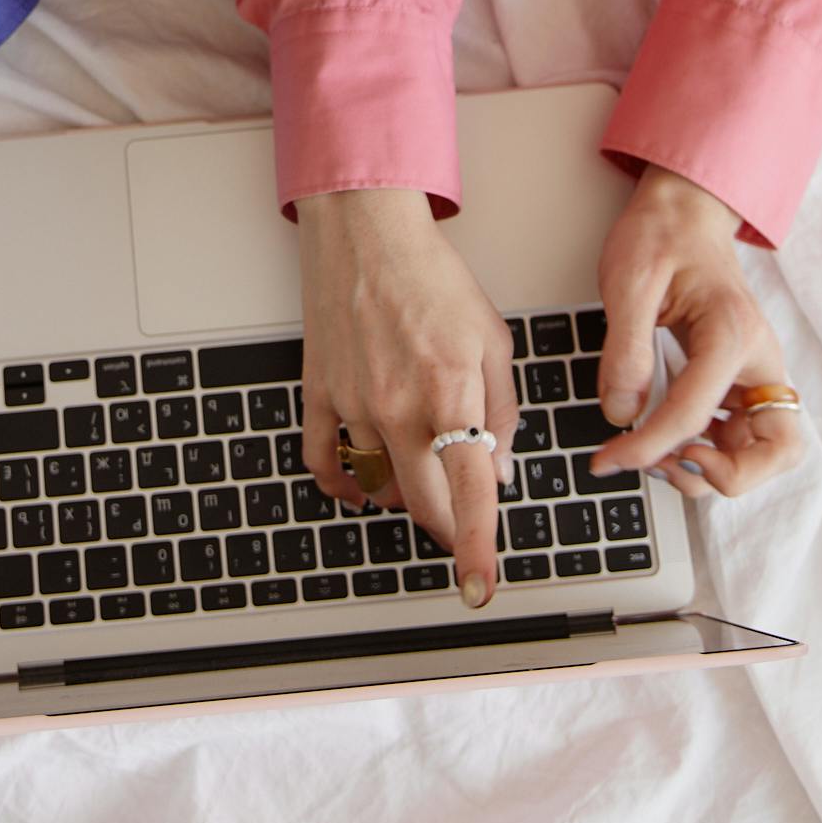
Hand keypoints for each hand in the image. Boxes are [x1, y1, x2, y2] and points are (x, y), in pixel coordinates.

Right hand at [297, 190, 519, 607]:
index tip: (478, 589)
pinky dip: (342, 485)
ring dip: (403, 490)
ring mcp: (352, 405)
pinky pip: (324, 462)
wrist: (368, 233)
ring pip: (377, 486)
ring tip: (418, 459)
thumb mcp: (494, 340)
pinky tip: (360, 485)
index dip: (474, 550)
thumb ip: (502, 412)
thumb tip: (498, 470)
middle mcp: (398, 410)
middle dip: (446, 519)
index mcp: (450, 396)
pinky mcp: (319, 393)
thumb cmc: (435, 279)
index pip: (468, 494)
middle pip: (422, 504)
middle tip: (459, 507)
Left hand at [588, 166, 804, 498]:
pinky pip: (742, 435)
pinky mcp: (741, 379)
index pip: (694, 414)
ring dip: (719, 471)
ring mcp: (755, 371)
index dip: (648, 446)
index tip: (608, 459)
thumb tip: (622, 413)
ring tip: (660, 456)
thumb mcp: (628, 280)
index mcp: (732, 332)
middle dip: (724, 475)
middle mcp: (758, 358)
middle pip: (777, 450)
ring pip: (765, 452)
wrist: (684, 211)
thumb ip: (626, 349)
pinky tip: (670, 441)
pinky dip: (714, 452)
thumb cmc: (661, 235)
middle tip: (665, 464)